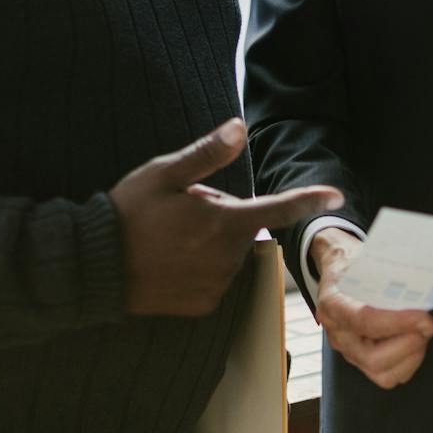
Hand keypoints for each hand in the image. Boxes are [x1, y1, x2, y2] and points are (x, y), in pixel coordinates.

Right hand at [111, 119, 342, 316]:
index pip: (277, 208)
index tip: (336, 196)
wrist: (96, 266)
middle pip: (241, 227)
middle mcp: (227, 258)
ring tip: (169, 236)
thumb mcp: (164, 173)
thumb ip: (207, 154)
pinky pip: (214, 279)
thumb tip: (239, 127)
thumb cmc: (128, 214)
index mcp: (223, 223)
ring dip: (210, 241)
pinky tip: (170, 261)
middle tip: (181, 208)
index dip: (308, 199)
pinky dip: (200, 267)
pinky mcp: (202, 305)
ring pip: (227, 253)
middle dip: (221, 214)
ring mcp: (216, 285)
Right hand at [310, 227, 432, 388]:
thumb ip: (394, 274)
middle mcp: (337, 332)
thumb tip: (430, 286)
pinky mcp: (360, 360)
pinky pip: (388, 376)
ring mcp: (347, 350)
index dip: (399, 323)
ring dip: (411, 355)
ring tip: (421, 331)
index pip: (365, 321)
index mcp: (334, 303)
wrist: (338, 267)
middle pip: (373, 358)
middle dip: (408, 344)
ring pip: (382, 373)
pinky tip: (413, 340)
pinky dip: (408, 362)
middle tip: (427, 324)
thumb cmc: (355, 264)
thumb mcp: (369, 258)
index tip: (425, 319)